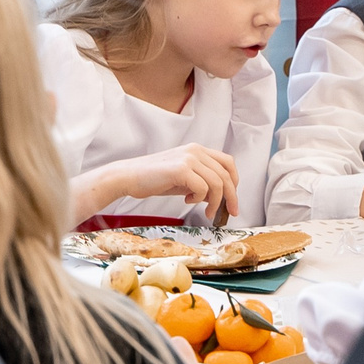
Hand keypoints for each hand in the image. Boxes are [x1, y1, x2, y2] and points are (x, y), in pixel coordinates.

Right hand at [74, 145, 240, 223]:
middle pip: (226, 174)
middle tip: (229, 212)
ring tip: (206, 212)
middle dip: (231, 197)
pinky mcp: (181, 169)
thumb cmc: (153, 179)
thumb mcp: (183, 179)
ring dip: (215, 202)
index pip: (228, 163)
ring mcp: (189, 158)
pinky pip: (203, 188)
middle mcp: (196, 151)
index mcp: (197, 150)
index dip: (234, 182)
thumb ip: (201, 182)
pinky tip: (188, 201)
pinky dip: (200, 199)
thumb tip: (217, 196)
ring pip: (217, 183)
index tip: (232, 200)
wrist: (129, 177)